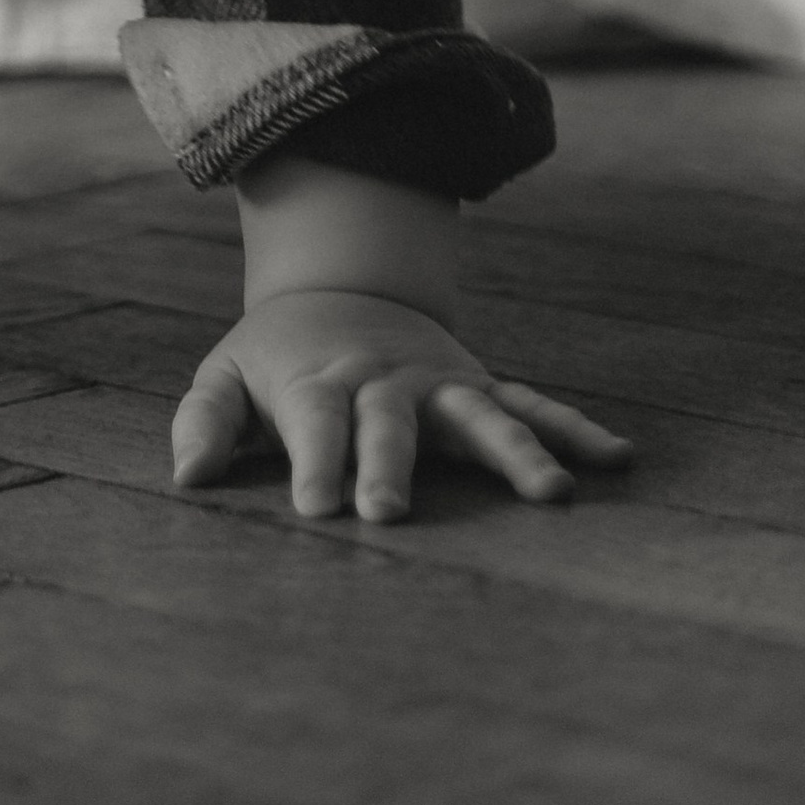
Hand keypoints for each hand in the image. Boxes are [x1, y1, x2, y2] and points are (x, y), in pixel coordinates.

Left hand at [172, 287, 629, 523]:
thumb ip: (204, 422)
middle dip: (391, 465)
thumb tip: (188, 478)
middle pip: (389, 421)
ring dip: (515, 452)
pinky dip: (574, 429)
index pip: (314, 421)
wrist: (339, 290)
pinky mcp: (477, 385)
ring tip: (552, 497)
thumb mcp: (226, 377)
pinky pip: (532, 405)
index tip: (315, 509)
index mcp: (317, 381)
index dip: (314, 461)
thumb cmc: (275, 360)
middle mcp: (383, 380)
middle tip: (391, 514)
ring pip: (479, 414)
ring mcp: (438, 382)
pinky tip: (616, 459)